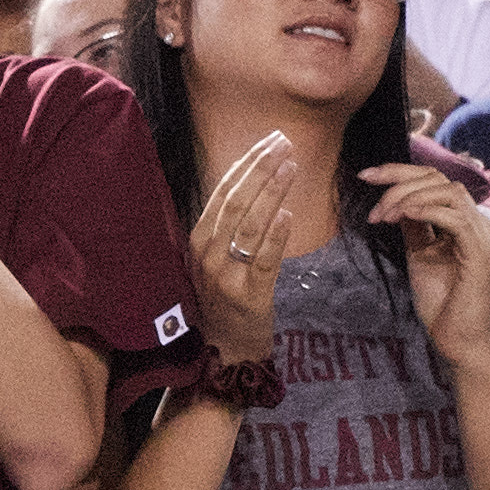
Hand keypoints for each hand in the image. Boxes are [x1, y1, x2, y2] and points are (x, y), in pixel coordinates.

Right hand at [184, 134, 301, 363]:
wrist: (223, 348)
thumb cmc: (224, 298)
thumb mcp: (216, 257)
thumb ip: (228, 224)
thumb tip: (250, 179)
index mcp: (198, 240)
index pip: (223, 192)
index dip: (247, 164)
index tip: (269, 141)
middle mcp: (207, 254)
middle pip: (235, 202)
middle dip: (261, 168)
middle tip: (285, 143)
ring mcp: (225, 275)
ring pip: (249, 225)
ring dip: (271, 192)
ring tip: (291, 167)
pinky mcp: (248, 295)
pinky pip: (262, 261)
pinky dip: (275, 236)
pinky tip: (287, 215)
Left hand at [359, 159, 489, 374]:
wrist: (458, 340)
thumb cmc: (441, 302)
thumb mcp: (419, 255)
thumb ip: (413, 227)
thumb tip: (396, 202)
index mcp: (462, 221)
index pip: (433, 179)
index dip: (398, 172)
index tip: (364, 175)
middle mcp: (476, 222)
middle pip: (439, 177)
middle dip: (397, 182)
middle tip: (372, 209)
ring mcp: (481, 235)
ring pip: (448, 191)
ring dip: (408, 197)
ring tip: (384, 217)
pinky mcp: (480, 252)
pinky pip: (455, 217)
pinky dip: (426, 210)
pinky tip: (402, 217)